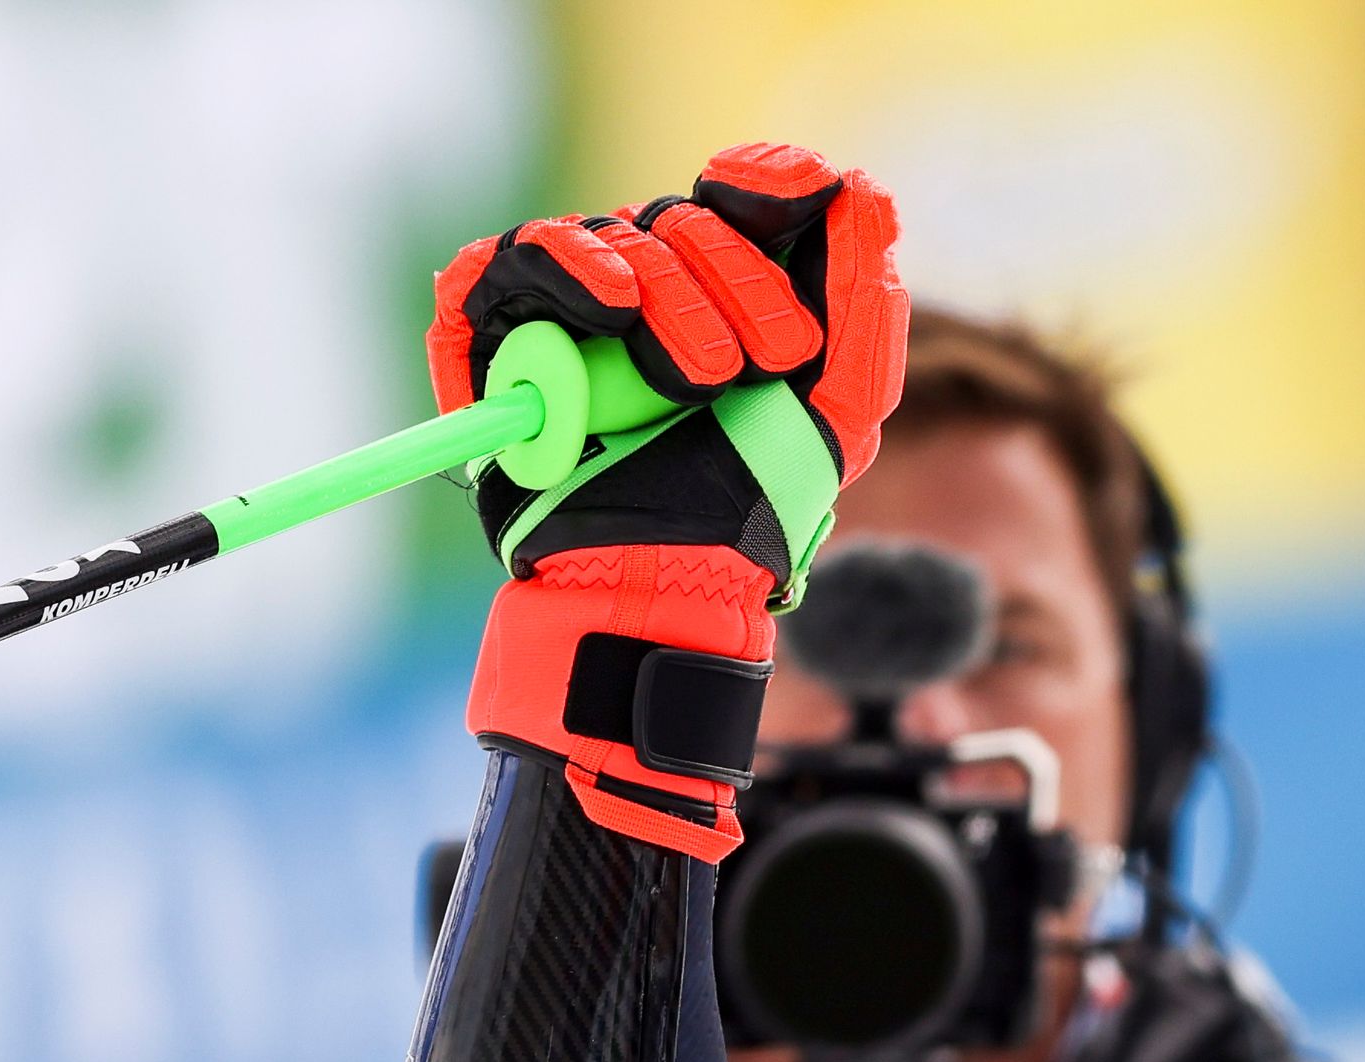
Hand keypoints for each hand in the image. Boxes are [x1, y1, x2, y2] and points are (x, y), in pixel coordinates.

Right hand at [431, 144, 908, 858]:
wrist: (662, 578)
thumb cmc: (748, 505)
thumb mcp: (835, 409)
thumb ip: (864, 301)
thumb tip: (865, 189)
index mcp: (733, 291)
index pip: (747, 189)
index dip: (771, 178)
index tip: (796, 199)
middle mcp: (652, 286)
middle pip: (686, 216)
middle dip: (735, 280)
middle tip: (756, 367)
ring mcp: (572, 305)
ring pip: (616, 236)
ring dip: (668, 300)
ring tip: (690, 385)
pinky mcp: (499, 329)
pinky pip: (517, 258)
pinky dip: (567, 272)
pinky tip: (609, 312)